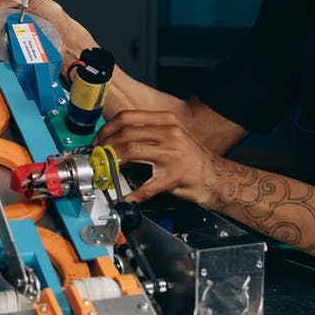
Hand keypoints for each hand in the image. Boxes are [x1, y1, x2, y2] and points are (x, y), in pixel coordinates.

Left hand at [95, 110, 232, 208]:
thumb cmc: (191, 159)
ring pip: (131, 151)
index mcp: (167, 121)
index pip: (128, 117)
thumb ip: (147, 135)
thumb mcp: (171, 137)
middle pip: (126, 133)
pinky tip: (125, 197)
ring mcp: (172, 154)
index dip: (107, 128)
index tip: (99, 139)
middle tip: (98, 156)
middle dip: (105, 145)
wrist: (216, 177)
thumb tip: (115, 141)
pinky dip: (132, 194)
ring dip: (112, 161)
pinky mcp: (174, 176)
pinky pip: (146, 186)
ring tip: (106, 170)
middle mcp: (170, 133)